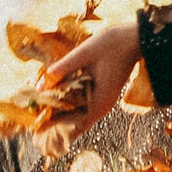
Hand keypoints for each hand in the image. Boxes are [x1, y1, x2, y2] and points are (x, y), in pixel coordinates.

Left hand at [39, 21, 144, 141]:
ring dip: (64, 114)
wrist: (134, 39)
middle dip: (58, 123)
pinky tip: (59, 99)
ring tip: (44, 115)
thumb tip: (42, 83)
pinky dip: (71, 104)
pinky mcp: (103, 93)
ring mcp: (103, 100)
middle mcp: (103, 105)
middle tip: (38, 125)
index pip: (77, 126)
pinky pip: (84, 104)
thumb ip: (64, 67)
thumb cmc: (112, 44)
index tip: (42, 133)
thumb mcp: (85, 52)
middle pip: (77, 122)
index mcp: (100, 101)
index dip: (59, 130)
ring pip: (80, 114)